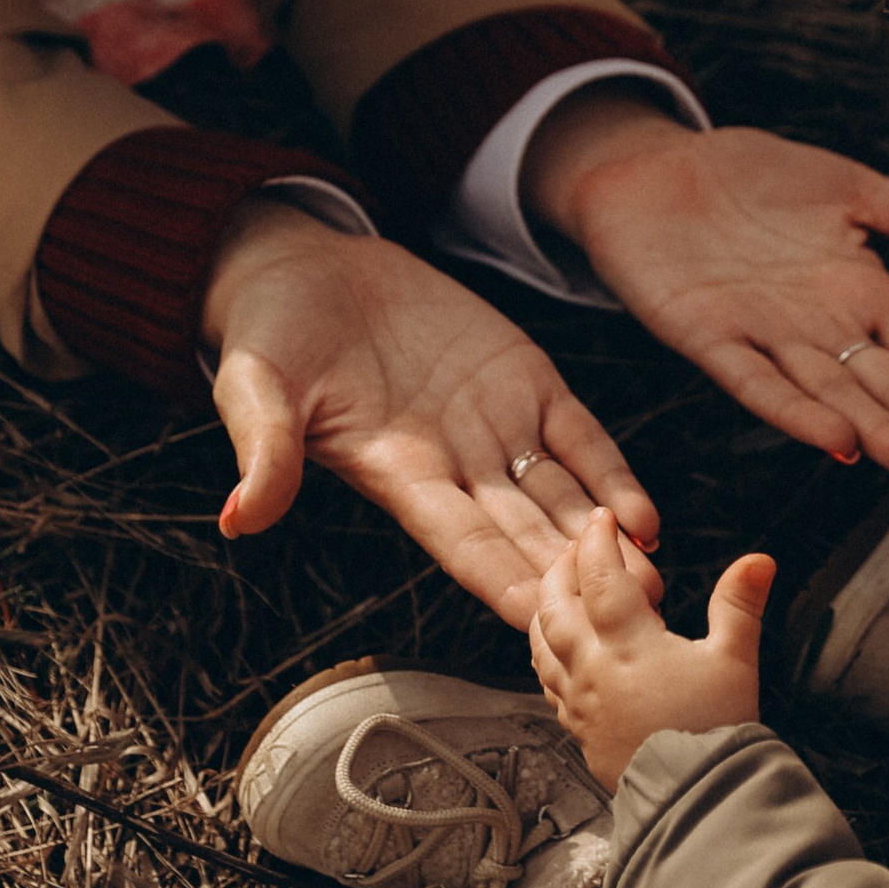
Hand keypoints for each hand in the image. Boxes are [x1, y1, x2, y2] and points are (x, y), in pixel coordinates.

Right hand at [199, 205, 662, 627]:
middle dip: (572, 577)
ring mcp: (493, 423)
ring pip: (560, 497)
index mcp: (395, 474)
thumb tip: (238, 518)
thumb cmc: (271, 333)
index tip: (539, 621)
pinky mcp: (521, 378)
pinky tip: (644, 518)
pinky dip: (611, 474)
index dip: (500, 579)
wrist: (307, 267)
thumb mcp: (256, 387)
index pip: (458, 542)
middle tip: (628, 617)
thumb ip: (263, 451)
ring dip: (605, 541)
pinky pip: (577, 436)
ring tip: (650, 582)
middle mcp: (453, 463)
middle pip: (523, 534)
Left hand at [527, 99, 888, 500]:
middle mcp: (821, 326)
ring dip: (885, 435)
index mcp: (861, 292)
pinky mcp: (706, 334)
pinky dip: (796, 410)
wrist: (651, 167)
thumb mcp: (848, 188)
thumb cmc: (750, 179)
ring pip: (838, 396)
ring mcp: (766, 336)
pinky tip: (838, 440)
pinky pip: (756, 380)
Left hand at [531, 506, 773, 788]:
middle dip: (560, 568)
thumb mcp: (736, 660)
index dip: (598, 540)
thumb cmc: (716, 729)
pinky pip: (547, 680)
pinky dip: (545, 651)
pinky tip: (556, 648)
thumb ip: (740, 604)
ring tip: (556, 589)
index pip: (601, 576)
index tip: (601, 518)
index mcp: (629, 643)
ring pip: (540, 642)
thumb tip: (759, 559)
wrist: (694, 799)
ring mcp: (580, 699)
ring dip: (544, 607)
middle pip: (555, 603)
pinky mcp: (578, 728)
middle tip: (574, 547)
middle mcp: (593, 667)